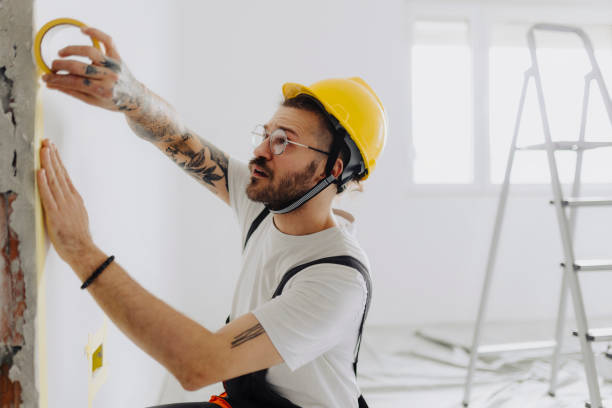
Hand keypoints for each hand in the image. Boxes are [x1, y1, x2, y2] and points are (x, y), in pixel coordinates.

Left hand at [37, 139, 95, 264]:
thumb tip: (65, 197)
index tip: (53, 149)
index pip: (64, 176)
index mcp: (75, 199)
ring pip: (54, 181)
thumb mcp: (78, 216)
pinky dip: (44, 183)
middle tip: (47, 142)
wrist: (82, 250)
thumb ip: (70, 205)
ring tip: (44, 150)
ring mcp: (62, 206)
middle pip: (59, 174)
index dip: (58, 161)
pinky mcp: (55, 215)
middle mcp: (69, 199)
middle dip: (52, 157)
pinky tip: (41, 172)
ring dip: (48, 164)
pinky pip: (48, 196)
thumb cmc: (78, 237)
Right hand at [41, 26, 144, 112]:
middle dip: (61, 66)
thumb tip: (51, 84)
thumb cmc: (113, 100)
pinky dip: (95, 32)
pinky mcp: (118, 56)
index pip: (74, 83)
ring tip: (61, 53)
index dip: (57, 80)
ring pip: (90, 51)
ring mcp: (114, 65)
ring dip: (72, 50)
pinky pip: (107, 40)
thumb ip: (73, 91)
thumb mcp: (93, 101)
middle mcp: (109, 77)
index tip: (46, 78)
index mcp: (103, 91)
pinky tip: (82, 30)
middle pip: (79, 67)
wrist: (135, 98)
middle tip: (52, 67)